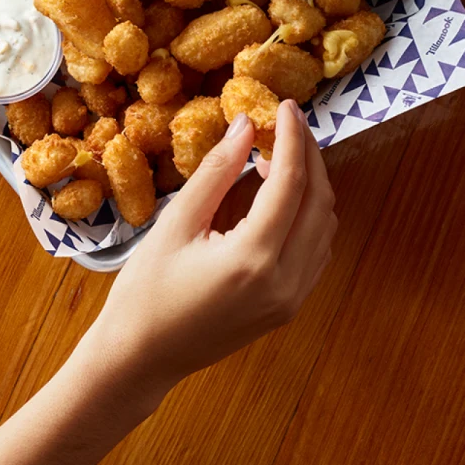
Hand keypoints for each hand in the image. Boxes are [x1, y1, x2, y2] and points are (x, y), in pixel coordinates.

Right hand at [90, 99, 336, 390]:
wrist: (139, 359)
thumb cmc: (146, 291)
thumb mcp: (176, 223)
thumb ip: (217, 171)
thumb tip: (245, 125)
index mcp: (254, 259)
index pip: (290, 183)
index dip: (291, 137)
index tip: (285, 105)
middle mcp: (285, 282)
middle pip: (319, 202)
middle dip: (308, 156)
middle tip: (286, 123)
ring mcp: (291, 299)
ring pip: (325, 227)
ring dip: (310, 186)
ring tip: (274, 157)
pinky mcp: (287, 307)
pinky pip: (315, 250)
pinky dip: (307, 215)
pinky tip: (276, 198)